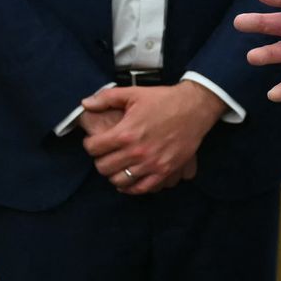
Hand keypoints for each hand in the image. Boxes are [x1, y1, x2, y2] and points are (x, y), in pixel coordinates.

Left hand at [80, 81, 224, 194]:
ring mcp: (151, 163)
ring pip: (119, 180)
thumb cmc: (164, 99)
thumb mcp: (133, 93)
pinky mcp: (165, 170)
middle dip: (101, 159)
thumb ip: (106, 98)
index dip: (90, 144)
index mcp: (125, 133)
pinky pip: (141, 188)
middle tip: (106, 153)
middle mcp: (136, 152)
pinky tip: (129, 179)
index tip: (95, 141)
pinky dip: (131, 187)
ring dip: (114, 173)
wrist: (195, 107)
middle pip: (103, 167)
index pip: (93, 148)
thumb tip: (86, 103)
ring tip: (118, 165)